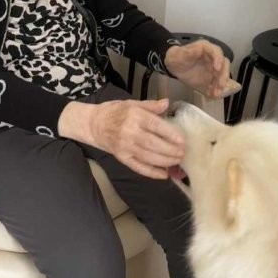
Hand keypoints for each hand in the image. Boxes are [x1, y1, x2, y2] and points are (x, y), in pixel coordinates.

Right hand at [58, 97, 184, 178]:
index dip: (170, 134)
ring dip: (165, 161)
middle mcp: (130, 132)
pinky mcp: (122, 158)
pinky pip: (138, 167)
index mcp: (134, 116)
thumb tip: (167, 103)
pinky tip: (164, 174)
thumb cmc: (115, 112)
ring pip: (148, 157)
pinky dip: (152, 172)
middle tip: (183, 153)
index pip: (155, 125)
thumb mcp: (132, 103)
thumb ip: (151, 105)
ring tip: (177, 161)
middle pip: (153, 143)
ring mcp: (125, 147)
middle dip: (171, 150)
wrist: (94, 124)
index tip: (182, 140)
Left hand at [164, 40, 238, 98]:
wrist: (174, 67)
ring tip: (215, 94)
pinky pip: (217, 83)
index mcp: (206, 48)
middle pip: (224, 64)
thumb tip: (199, 48)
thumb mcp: (180, 54)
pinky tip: (212, 95)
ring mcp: (213, 68)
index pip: (216, 52)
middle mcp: (213, 57)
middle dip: (223, 75)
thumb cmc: (177, 57)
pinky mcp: (211, 77)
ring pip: (222, 74)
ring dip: (220, 84)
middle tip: (220, 85)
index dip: (218, 59)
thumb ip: (189, 51)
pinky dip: (216, 90)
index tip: (217, 69)